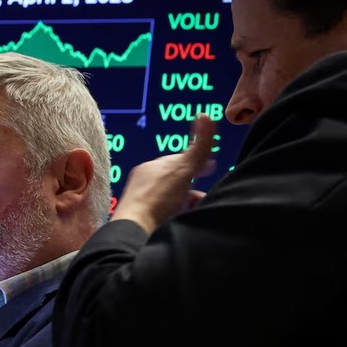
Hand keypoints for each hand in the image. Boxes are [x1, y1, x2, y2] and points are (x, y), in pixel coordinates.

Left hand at [111, 114, 216, 234]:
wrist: (134, 231)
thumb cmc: (158, 198)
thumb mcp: (183, 170)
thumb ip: (198, 147)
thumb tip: (206, 115)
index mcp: (151, 167)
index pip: (178, 161)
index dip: (197, 163)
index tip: (211, 167)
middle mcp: (145, 183)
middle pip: (176, 182)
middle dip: (192, 187)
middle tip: (204, 194)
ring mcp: (142, 203)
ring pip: (171, 200)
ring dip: (186, 203)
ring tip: (196, 210)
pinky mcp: (142, 221)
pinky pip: (164, 215)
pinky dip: (176, 216)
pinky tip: (183, 221)